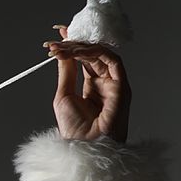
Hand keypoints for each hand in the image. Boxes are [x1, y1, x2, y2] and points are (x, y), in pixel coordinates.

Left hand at [44, 25, 130, 142]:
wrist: (84, 146)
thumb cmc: (74, 127)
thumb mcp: (64, 95)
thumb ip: (67, 72)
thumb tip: (62, 52)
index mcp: (93, 86)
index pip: (85, 59)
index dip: (73, 46)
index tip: (59, 34)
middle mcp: (106, 82)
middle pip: (93, 54)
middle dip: (75, 43)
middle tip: (58, 37)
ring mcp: (115, 83)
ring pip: (102, 54)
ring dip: (81, 47)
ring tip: (62, 46)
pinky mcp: (122, 86)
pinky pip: (112, 61)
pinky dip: (95, 53)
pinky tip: (77, 51)